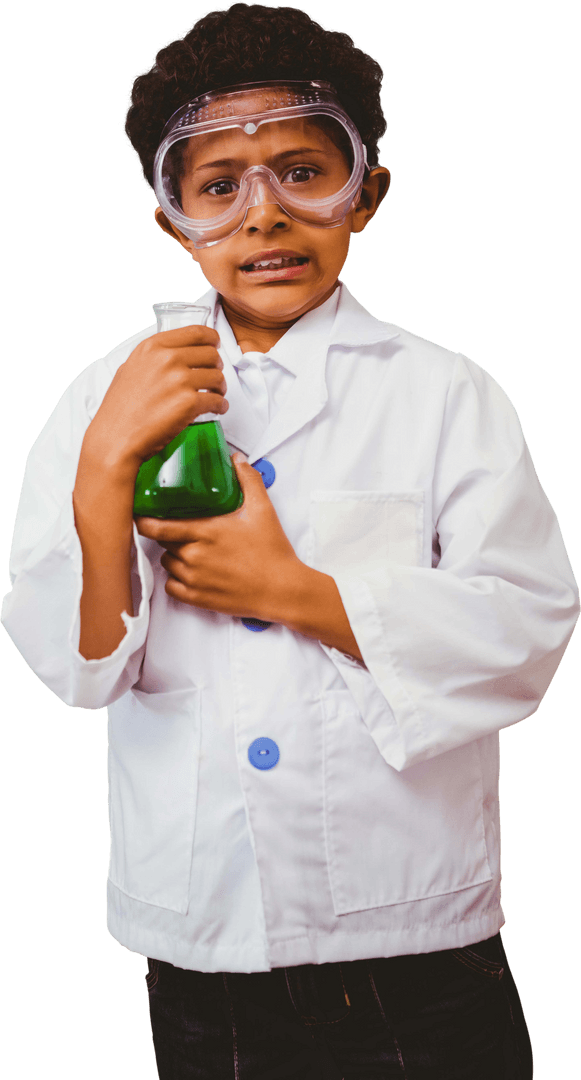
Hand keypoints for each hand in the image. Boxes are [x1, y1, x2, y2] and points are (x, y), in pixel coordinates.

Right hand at [84, 324, 227, 470]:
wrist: (115, 439)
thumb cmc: (120, 410)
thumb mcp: (130, 370)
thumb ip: (153, 358)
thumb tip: (174, 354)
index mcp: (152, 347)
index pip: (195, 332)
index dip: (212, 339)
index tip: (215, 344)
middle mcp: (167, 359)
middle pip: (211, 354)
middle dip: (217, 367)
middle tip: (214, 377)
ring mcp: (179, 380)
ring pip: (217, 377)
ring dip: (220, 388)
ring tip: (215, 395)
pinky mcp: (188, 403)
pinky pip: (217, 400)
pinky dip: (221, 406)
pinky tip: (217, 409)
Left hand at [135, 454, 302, 619]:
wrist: (281, 589)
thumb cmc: (272, 552)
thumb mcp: (262, 510)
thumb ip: (248, 480)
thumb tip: (237, 460)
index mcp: (205, 532)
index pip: (158, 527)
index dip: (144, 521)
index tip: (141, 515)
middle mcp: (194, 556)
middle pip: (164, 543)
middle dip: (169, 536)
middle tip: (182, 532)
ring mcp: (194, 579)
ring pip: (167, 564)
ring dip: (173, 557)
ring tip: (191, 551)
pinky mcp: (197, 598)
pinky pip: (171, 588)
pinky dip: (176, 580)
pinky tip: (190, 573)